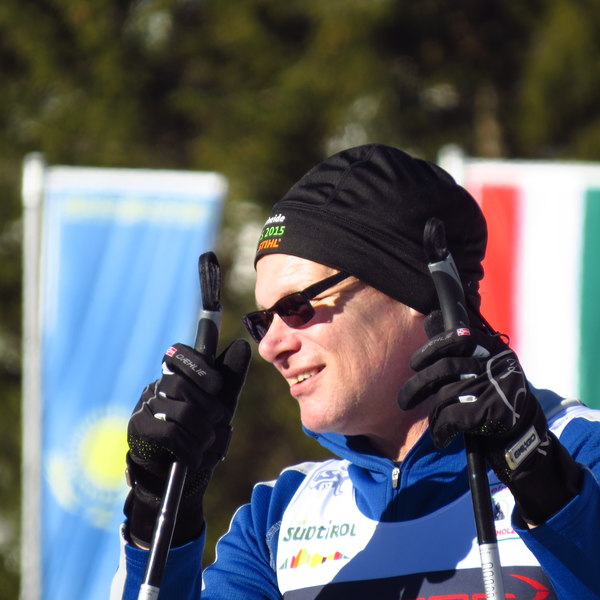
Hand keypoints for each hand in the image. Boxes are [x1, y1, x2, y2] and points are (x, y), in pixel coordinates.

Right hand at [125, 339, 250, 545]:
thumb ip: (230, 376)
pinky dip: (189, 448)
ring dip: (202, 433)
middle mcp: (156, 387)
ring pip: (180, 411)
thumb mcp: (221, 404)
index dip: (198, 365)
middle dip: (208, 408)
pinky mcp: (138, 431)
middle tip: (217, 423)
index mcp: (175, 376)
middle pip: (182, 384)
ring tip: (206, 444)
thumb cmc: (202, 434)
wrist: (183, 477)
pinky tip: (193, 458)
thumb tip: (241, 344)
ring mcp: (144, 407)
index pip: (177, 354)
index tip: (217, 385)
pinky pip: (170, 434)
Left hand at [398, 325, 581, 523]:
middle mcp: (498, 365)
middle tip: (403, 400)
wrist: (527, 441)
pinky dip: (440, 430)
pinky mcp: (491, 411)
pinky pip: (451, 417)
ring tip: (434, 423)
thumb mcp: (489, 375)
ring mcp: (495, 387)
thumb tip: (426, 355)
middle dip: (418, 384)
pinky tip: (442, 438)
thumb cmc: (498, 405)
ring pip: (446, 394)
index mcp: (496, 351)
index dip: (434, 347)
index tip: (414, 363)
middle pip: (446, 367)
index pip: (461, 337)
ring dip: (433, 414)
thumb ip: (466, 362)